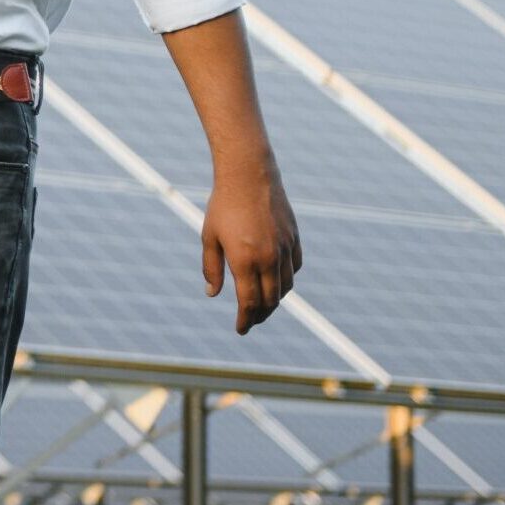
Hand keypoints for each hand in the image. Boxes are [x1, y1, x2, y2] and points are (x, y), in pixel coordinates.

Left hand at [201, 158, 302, 334]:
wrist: (249, 175)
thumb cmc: (223, 205)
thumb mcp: (209, 237)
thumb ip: (212, 268)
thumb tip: (212, 294)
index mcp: (245, 260)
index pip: (249, 303)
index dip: (246, 320)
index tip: (241, 329)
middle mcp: (269, 258)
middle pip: (270, 300)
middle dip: (259, 315)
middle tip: (251, 321)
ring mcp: (285, 248)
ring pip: (285, 287)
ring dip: (275, 301)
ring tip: (263, 306)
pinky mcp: (294, 238)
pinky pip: (295, 268)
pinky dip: (287, 281)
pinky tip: (278, 283)